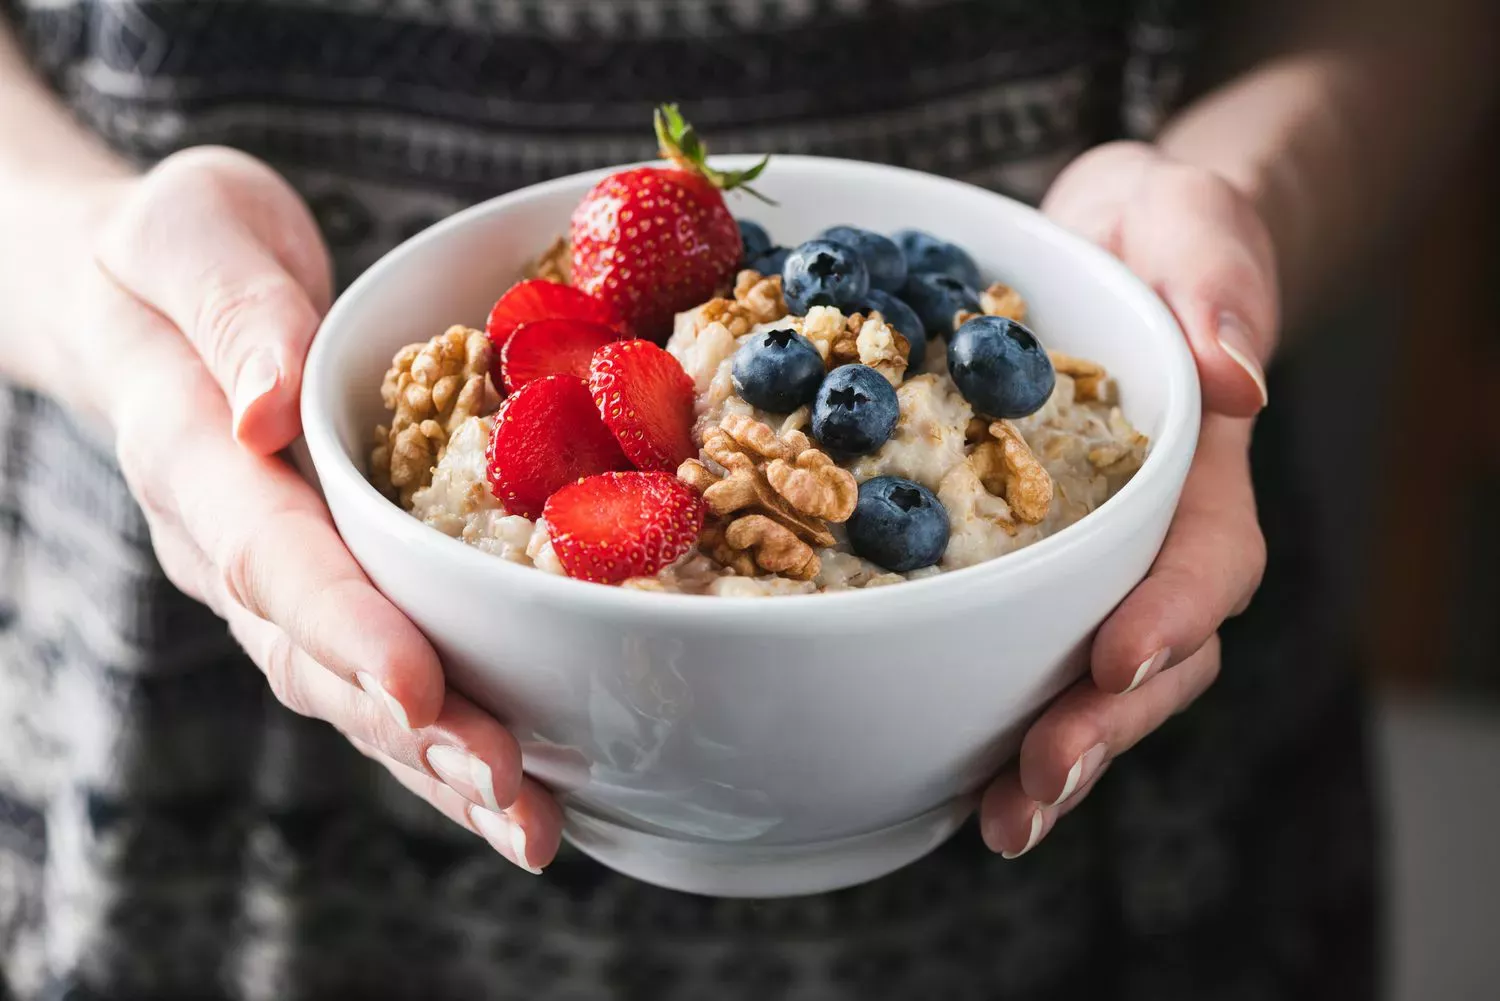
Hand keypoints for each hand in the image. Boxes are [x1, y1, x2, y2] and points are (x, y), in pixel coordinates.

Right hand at [63, 147, 559, 870]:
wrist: (146, 300)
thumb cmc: (177, 253)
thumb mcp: (191, 230)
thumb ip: (229, 308)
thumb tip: (267, 403)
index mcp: (192, 456)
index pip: (269, 554)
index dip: (342, 626)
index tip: (415, 685)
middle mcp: (229, 545)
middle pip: (317, 656)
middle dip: (414, 730)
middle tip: (508, 792)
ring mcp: (272, 584)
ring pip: (347, 692)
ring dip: (436, 764)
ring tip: (528, 824)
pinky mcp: (323, 593)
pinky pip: (376, 677)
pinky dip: (440, 740)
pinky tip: (511, 793)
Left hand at [978, 143, 1272, 855]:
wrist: (1102, 245)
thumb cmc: (1156, 234)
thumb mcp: (1190, 224)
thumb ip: (1220, 283)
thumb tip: (1238, 374)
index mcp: (1200, 472)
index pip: (1206, 563)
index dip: (1170, 620)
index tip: (1117, 659)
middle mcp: (1151, 538)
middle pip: (1152, 659)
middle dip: (1101, 728)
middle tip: (1036, 787)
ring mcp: (1090, 563)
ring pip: (1087, 680)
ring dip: (1050, 757)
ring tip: (1000, 820)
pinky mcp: (1023, 565)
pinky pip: (1017, 649)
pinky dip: (990, 713)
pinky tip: (946, 770)